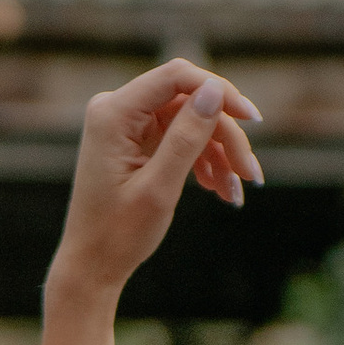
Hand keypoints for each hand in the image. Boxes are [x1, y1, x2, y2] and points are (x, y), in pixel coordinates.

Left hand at [50, 62, 262, 301]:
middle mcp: (118, 110)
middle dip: (224, 136)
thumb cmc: (117, 235)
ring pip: (191, 122)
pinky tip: (220, 189)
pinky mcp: (138, 142)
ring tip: (236, 191)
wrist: (92, 267)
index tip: (252, 120)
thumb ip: (186, 137)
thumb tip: (215, 90)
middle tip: (251, 175)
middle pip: (189, 102)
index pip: (176, 77)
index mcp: (113, 113)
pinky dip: (204, 161)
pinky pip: (182, 139)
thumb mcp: (158, 188)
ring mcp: (128, 126)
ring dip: (220, 153)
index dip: (219, 91)